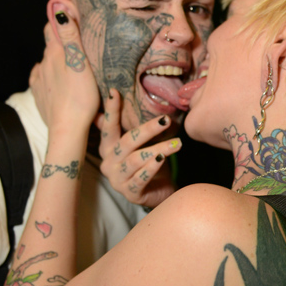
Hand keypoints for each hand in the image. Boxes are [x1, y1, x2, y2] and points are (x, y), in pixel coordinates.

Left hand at [30, 22, 99, 135]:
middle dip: (63, 42)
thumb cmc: (80, 97)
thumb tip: (60, 11)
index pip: (52, 26)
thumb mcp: (80, 63)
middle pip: (51, 45)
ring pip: (47, 63)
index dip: (60, 19)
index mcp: (54, 53)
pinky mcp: (39, 94)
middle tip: (81, 48)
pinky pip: (42, 78)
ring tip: (74, 68)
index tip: (73, 18)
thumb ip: (70, 36)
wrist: (68, 129)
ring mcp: (39, 79)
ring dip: (58, 61)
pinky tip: (59, 81)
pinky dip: (50, 76)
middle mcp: (43, 64)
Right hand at [96, 90, 180, 208]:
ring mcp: (117, 180)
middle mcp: (109, 163)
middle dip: (147, 130)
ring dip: (158, 149)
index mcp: (108, 148)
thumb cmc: (147, 164)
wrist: (158, 193)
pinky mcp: (130, 193)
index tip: (114, 92)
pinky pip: (141, 178)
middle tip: (166, 120)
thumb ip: (128, 126)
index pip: (108, 127)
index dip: (111, 110)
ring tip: (178, 143)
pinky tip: (163, 159)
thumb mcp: (137, 144)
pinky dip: (152, 167)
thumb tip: (117, 96)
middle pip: (127, 142)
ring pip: (136, 160)